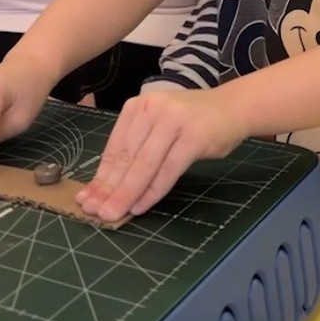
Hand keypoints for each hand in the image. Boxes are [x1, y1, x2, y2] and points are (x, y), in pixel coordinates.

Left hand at [76, 88, 247, 221]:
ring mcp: (173, 121)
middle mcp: (152, 109)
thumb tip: (107, 185)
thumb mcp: (159, 126)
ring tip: (112, 214)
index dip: (99, 177)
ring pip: (143, 165)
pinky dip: (152, 191)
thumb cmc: (193, 121)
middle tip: (94, 213)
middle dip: (108, 189)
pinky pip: (167, 170)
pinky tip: (140, 206)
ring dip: (126, 193)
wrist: (234, 107)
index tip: (86, 200)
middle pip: (126, 157)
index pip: (114, 148)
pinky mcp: (193, 136)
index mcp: (137, 106)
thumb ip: (137, 148)